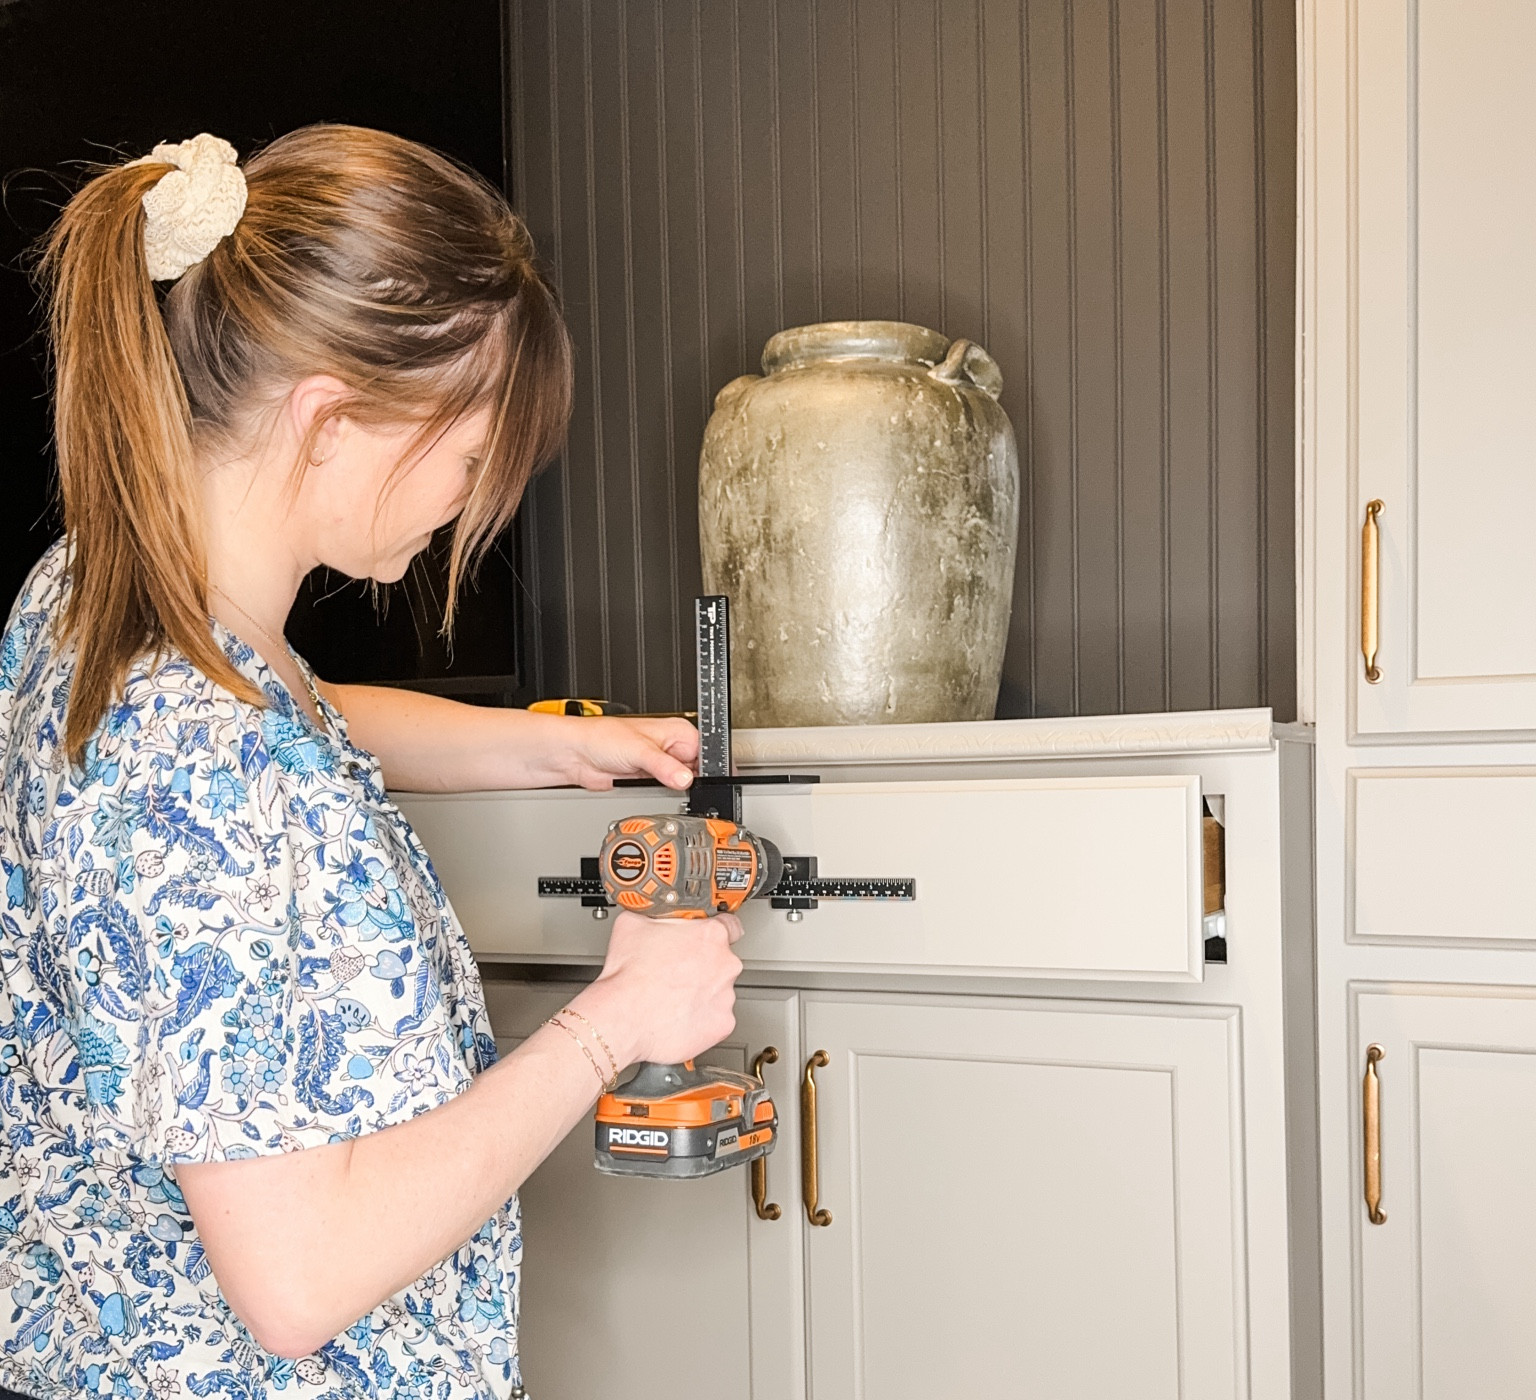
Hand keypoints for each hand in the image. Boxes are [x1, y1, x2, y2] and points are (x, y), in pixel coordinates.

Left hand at [560, 715, 699, 790]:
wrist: (578, 755)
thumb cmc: (602, 738)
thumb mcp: (640, 751)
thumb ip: (665, 766)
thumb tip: (686, 779)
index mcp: (678, 731)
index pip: (706, 752)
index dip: (707, 769)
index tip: (701, 781)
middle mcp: (672, 747)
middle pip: (697, 770)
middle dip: (691, 781)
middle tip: (677, 783)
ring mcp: (662, 764)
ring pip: (683, 783)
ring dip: (675, 788)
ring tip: (660, 783)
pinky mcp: (651, 779)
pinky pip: (667, 791)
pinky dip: (665, 794)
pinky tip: (655, 790)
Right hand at [570, 910, 743, 1067]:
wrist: (624, 1020)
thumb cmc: (629, 977)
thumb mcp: (632, 923)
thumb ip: (652, 913)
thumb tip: (649, 910)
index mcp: (710, 936)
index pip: (729, 925)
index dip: (712, 930)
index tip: (704, 937)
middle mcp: (725, 965)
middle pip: (721, 960)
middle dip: (701, 964)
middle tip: (675, 970)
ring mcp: (725, 997)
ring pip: (718, 990)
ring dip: (700, 992)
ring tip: (673, 996)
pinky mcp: (721, 1025)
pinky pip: (715, 1018)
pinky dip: (700, 1018)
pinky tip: (678, 1014)